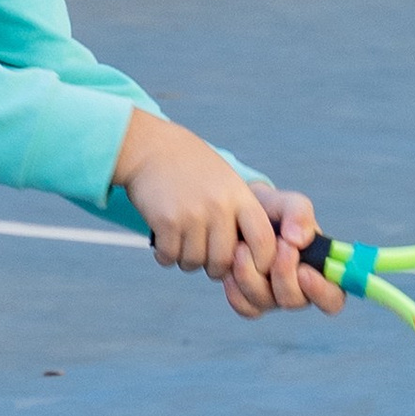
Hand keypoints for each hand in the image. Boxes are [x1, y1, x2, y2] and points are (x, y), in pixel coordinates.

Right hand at [114, 113, 283, 283]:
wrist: (151, 147)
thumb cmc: (192, 168)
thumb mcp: (226, 182)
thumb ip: (240, 215)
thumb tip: (249, 260)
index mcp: (240, 196)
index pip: (263, 241)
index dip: (259, 262)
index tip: (246, 266)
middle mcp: (219, 206)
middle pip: (223, 261)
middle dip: (213, 268)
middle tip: (204, 258)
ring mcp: (192, 213)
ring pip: (194, 262)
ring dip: (186, 260)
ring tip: (181, 244)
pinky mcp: (166, 220)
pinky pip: (170, 257)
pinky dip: (165, 256)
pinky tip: (164, 242)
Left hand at [222, 185, 343, 320]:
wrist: (237, 213)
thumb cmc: (273, 210)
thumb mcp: (289, 203)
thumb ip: (300, 213)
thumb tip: (298, 240)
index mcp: (319, 271)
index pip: (334, 298)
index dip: (323, 292)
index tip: (304, 270)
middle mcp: (298, 289)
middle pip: (296, 302)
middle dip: (283, 274)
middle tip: (277, 244)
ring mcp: (273, 297)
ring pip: (265, 303)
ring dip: (252, 274)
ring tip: (243, 246)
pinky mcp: (249, 299)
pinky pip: (244, 305)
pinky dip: (235, 285)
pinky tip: (232, 263)